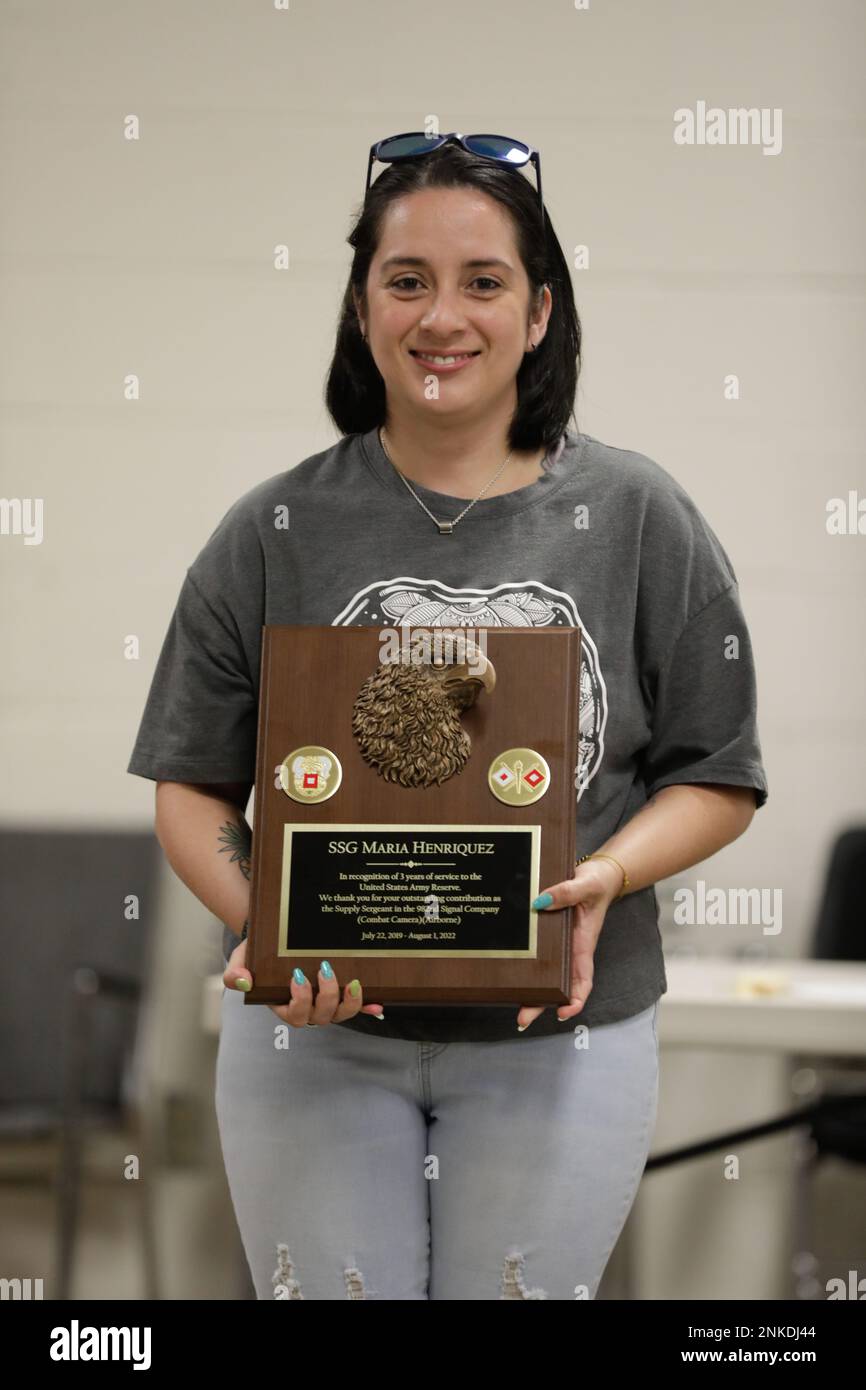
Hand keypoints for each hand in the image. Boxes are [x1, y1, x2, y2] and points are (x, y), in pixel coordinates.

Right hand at [222, 936, 384, 1027]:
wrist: (276, 937)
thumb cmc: (257, 953)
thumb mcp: (241, 959)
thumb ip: (237, 972)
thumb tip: (242, 982)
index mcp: (284, 1006)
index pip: (296, 1015)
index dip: (300, 1000)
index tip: (298, 975)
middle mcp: (308, 1010)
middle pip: (322, 1016)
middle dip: (326, 997)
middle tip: (325, 969)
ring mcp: (326, 1003)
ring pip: (341, 1014)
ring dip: (350, 1003)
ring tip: (352, 983)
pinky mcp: (341, 994)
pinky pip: (356, 1006)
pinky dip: (367, 1006)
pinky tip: (378, 1003)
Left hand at [516, 858, 623, 1031]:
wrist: (596, 875)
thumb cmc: (597, 883)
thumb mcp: (586, 885)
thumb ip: (567, 892)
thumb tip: (542, 901)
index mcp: (583, 944)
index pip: (583, 980)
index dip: (575, 1000)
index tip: (562, 1012)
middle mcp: (570, 950)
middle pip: (559, 985)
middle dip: (543, 1004)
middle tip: (522, 1020)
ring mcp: (559, 944)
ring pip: (546, 973)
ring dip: (532, 991)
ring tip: (513, 1005)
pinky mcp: (549, 935)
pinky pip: (539, 954)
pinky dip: (527, 966)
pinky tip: (511, 974)